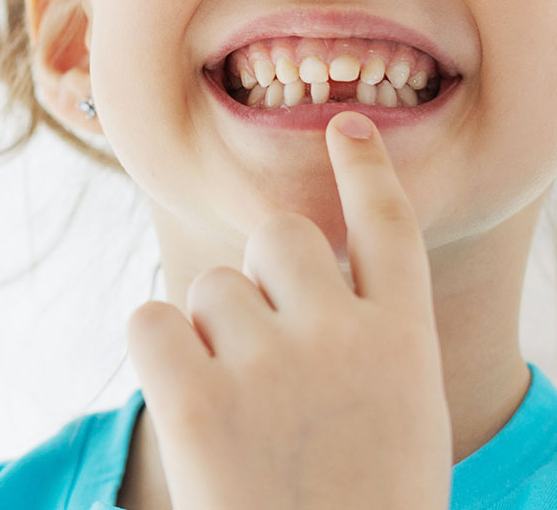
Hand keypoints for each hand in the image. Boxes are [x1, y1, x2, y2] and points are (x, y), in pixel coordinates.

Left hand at [124, 111, 451, 509]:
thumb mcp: (402, 430)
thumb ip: (366, 356)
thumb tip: (302, 298)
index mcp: (407, 344)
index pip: (387, 227)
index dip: (363, 170)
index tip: (343, 126)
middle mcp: (342, 335)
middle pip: (278, 239)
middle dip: (258, 273)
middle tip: (259, 345)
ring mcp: (270, 364)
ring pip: (209, 287)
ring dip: (208, 331)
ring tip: (236, 413)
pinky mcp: (198, 400)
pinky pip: (150, 322)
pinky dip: (156, 351)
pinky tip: (183, 403)